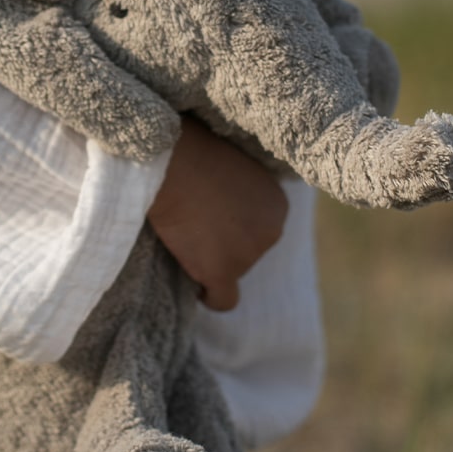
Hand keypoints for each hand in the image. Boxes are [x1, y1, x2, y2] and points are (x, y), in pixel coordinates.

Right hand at [148, 117, 287, 310]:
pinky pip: (222, 299)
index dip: (233, 226)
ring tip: (185, 235)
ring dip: (210, 260)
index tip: (209, 217)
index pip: (259, 229)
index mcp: (278, 205)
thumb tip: (228, 208)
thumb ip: (241, 193)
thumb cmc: (195, 152)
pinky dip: (210, 296)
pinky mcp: (223, 271)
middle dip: (224, 245)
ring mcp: (249, 254)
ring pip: (231, 271)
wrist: (174, 162)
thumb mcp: (234, 166)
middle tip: (194, 225)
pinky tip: (197, 289)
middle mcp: (273, 231)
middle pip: (248, 253)